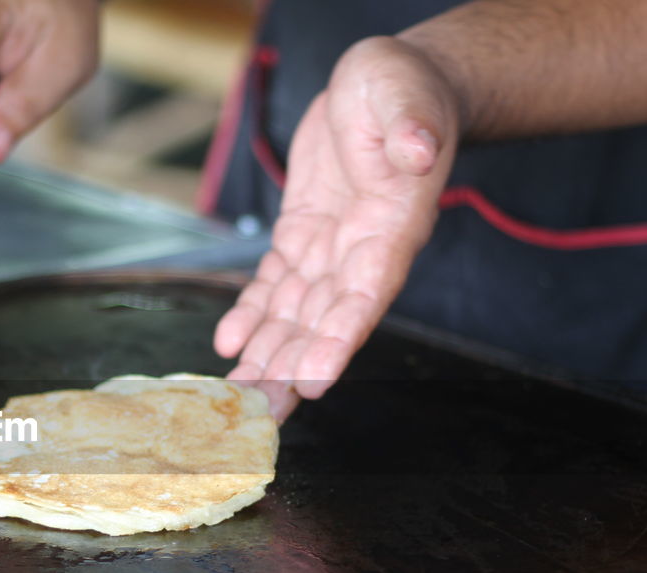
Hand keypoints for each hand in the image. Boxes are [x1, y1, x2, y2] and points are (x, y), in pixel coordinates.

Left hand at [214, 36, 462, 421]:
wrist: (383, 84)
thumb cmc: (404, 87)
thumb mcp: (408, 94)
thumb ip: (414, 128)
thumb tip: (418, 151)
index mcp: (393, 228)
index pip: (365, 296)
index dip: (338, 341)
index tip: (313, 381)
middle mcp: (361, 251)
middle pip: (323, 323)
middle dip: (291, 370)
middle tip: (260, 415)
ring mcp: (330, 248)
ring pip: (294, 314)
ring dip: (266, 357)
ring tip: (236, 397)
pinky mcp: (302, 236)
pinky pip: (273, 284)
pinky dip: (249, 314)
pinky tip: (227, 344)